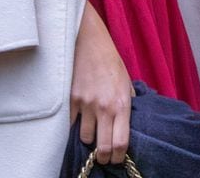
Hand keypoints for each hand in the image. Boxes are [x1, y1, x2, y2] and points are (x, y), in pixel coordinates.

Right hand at [70, 2, 133, 164]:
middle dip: (103, 157)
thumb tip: (128, 122)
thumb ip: (127, 101)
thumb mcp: (125, 80)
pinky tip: (78, 120)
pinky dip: (74, 126)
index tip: (116, 159)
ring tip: (90, 131)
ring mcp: (86, 104)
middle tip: (102, 157)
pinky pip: (71, 124)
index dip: (118, 157)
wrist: (89, 41)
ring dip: (88, 138)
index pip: (121, 142)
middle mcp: (104, 107)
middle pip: (103, 147)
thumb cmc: (110, 60)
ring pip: (85, 138)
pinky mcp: (71, 99)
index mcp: (122, 103)